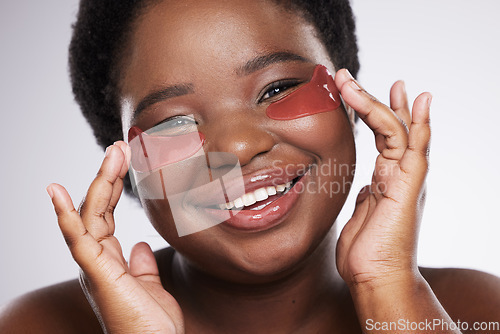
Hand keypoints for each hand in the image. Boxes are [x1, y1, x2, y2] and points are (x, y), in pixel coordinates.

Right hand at [47, 142, 183, 333]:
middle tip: (120, 146)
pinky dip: (65, 216)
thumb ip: (141, 265)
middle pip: (97, 208)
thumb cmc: (151, 324)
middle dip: (108, 175)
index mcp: (107, 259)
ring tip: (112, 152)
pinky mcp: (97, 274)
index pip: (106, 214)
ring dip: (99, 181)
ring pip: (89, 215)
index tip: (124, 159)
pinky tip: (57, 193)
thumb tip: (139, 245)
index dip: (113, 186)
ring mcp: (93, 266)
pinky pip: (78, 240)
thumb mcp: (149, 286)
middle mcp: (95, 259)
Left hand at [334, 70, 431, 288]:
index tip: (357, 90)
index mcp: (386, 179)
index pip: (383, 136)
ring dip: (378, 103)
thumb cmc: (366, 252)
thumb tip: (364, 188)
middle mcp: (399, 174)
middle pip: (391, 126)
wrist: (375, 278)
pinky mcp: (409, 186)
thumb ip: (364, 196)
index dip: (373, 111)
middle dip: (373, 99)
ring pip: (397, 130)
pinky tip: (415, 101)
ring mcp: (406, 178)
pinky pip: (412, 147)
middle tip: (350, 77)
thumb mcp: (359, 214)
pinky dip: (415, 123)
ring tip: (353, 82)